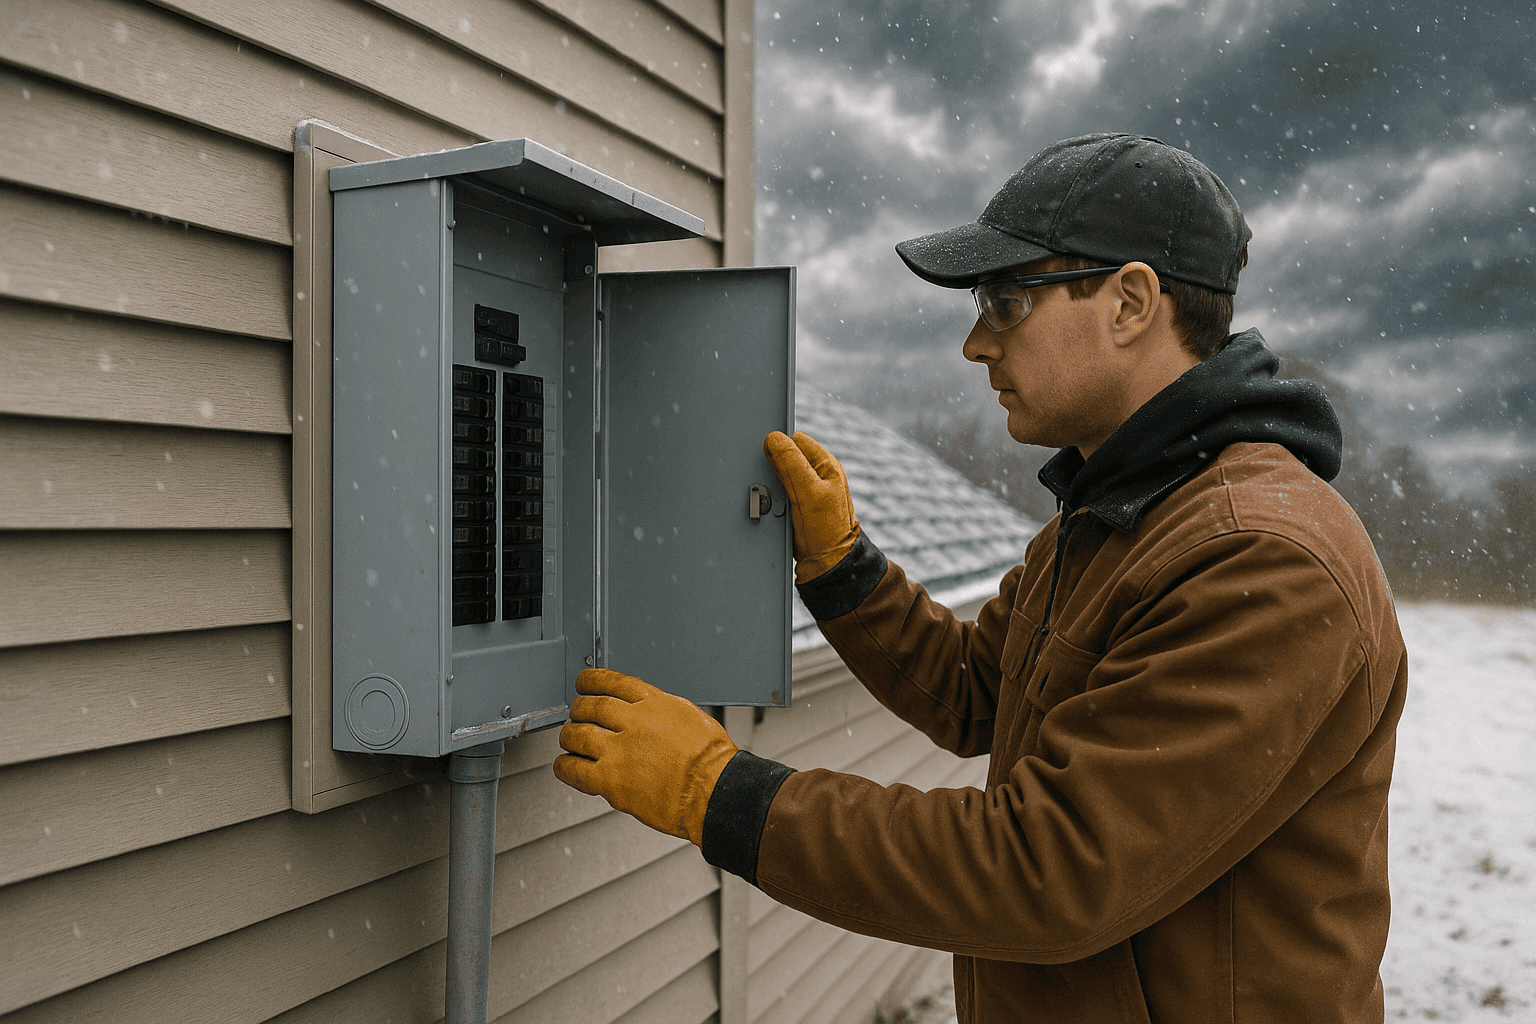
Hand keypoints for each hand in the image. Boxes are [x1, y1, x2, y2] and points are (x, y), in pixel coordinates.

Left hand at [553, 668, 737, 845]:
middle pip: (590, 706)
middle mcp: (632, 722)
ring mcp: (618, 751)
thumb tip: (650, 711)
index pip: (613, 682)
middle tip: (576, 715)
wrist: (714, 791)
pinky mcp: (610, 780)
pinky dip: (564, 767)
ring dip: (569, 737)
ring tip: (569, 740)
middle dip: (578, 710)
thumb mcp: (690, 717)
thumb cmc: (711, 761)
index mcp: (654, 704)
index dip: (592, 680)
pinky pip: (574, 770)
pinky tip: (564, 766)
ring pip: (577, 735)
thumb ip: (663, 712)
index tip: (584, 682)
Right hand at [763, 431, 860, 583]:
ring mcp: (805, 492)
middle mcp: (816, 477)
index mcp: (825, 465)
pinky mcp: (794, 508)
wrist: (826, 566)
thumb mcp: (809, 491)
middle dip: (773, 468)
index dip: (780, 446)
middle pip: (784, 458)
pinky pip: (775, 495)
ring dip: (769, 486)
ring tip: (775, 501)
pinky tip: (771, 510)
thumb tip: (773, 439)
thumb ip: (791, 463)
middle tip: (774, 485)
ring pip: (777, 477)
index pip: (796, 440)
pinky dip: (769, 500)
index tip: (769, 459)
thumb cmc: (827, 530)